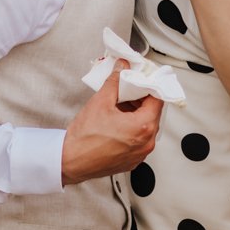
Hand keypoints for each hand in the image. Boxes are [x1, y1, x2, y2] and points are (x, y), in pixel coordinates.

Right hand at [61, 69, 163, 184]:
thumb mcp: (101, 102)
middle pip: (153, 114)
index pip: (158, 100)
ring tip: (120, 107)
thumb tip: (122, 68)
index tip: (142, 82)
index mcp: (143, 127)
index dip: (150, 87)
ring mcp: (141, 154)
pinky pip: (139, 141)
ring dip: (137, 115)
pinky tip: (118, 123)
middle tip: (129, 91)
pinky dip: (133, 130)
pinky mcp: (133, 161)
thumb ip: (115, 81)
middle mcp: (147, 143)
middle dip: (142, 100)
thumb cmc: (85, 138)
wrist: (71, 161)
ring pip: (147, 128)